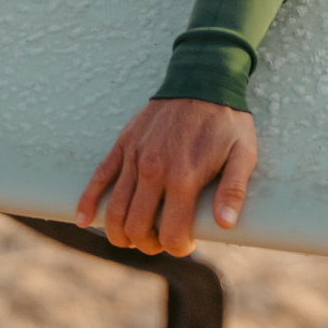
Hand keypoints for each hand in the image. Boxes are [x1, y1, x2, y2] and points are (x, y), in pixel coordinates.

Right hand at [76, 97, 257, 255]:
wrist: (203, 79)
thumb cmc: (226, 121)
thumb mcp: (243, 153)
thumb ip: (233, 190)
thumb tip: (225, 225)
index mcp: (184, 177)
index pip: (170, 232)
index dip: (177, 247)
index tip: (186, 244)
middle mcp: (154, 170)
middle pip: (137, 227)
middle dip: (147, 245)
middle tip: (160, 242)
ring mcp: (134, 158)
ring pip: (115, 210)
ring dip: (119, 233)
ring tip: (131, 239)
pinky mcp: (123, 145)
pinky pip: (98, 177)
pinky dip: (87, 202)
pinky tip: (84, 219)